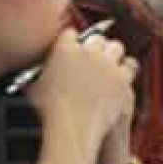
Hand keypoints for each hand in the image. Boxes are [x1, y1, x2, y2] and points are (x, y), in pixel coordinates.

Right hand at [28, 29, 137, 163]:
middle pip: (97, 38)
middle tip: (93, 60)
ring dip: (112, 55)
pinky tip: (122, 76)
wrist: (71, 130)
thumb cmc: (49, 114)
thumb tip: (34, 72)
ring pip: (116, 47)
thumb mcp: (32, 87)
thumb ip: (36, 72)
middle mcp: (87, 51)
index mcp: (63, 48)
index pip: (71, 33)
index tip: (74, 49)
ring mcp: (107, 63)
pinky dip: (126, 69)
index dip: (73, 42)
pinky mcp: (122, 78)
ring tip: (109, 66)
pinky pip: (130, 65)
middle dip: (95, 47)